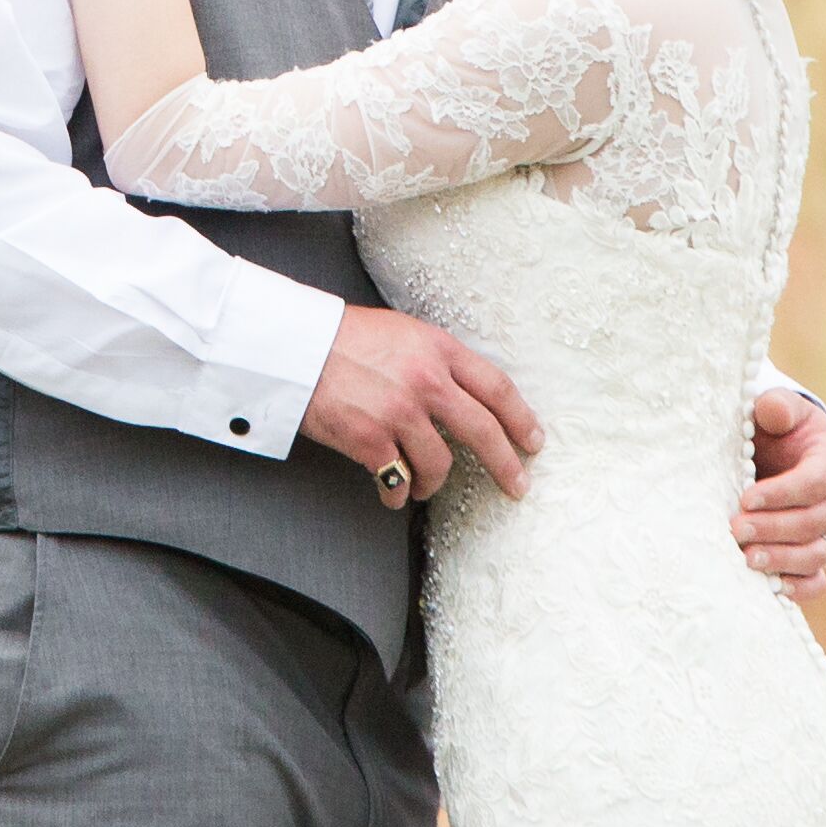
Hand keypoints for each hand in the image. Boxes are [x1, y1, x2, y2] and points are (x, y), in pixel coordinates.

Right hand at [303, 305, 543, 506]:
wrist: (292, 347)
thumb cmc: (342, 337)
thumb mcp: (402, 333)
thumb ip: (436, 360)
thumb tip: (464, 393)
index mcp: (438, 349)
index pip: (496, 387)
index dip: (521, 418)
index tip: (533, 440)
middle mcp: (426, 380)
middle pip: (483, 430)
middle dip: (506, 464)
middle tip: (518, 485)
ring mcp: (399, 412)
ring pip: (440, 464)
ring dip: (434, 483)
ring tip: (424, 486)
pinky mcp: (370, 439)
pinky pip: (398, 480)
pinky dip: (397, 493)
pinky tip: (393, 493)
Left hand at [736, 389, 825, 598]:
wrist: (778, 457)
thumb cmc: (776, 431)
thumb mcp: (776, 410)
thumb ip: (776, 407)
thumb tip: (772, 412)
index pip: (816, 482)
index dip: (783, 493)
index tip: (746, 498)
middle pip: (812, 522)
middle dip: (773, 527)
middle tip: (735, 528)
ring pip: (815, 555)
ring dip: (781, 559)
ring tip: (745, 558)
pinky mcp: (816, 556)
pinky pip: (816, 581)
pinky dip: (798, 589)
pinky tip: (771, 587)